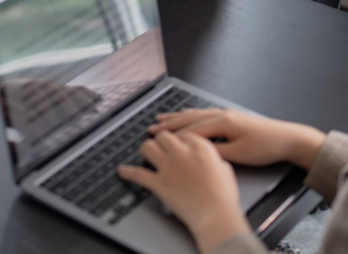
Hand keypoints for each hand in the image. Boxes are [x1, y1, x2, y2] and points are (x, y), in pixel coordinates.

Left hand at [117, 131, 250, 253]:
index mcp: (199, 147)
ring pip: (148, 147)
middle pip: (163, 136)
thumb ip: (212, 157)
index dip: (179, 140)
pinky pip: (137, 174)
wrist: (215, 214)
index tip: (177, 144)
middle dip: (161, 141)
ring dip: (146, 150)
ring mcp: (167, 167)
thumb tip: (206, 158)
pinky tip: (122, 171)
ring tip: (146, 154)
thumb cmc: (223, 195)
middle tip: (161, 148)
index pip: (183, 134)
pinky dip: (128, 172)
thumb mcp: (224, 168)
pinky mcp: (158, 183)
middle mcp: (181, 152)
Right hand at [149, 109, 326, 170]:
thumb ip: (216, 152)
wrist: (287, 138)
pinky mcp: (231, 118)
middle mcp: (222, 114)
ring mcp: (227, 114)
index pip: (191, 129)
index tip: (155, 137)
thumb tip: (197, 152)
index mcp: (223, 122)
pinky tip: (187, 117)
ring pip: (196, 114)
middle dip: (169, 123)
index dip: (172, 135)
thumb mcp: (239, 154)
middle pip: (189, 118)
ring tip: (162, 118)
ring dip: (178, 117)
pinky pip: (204, 114)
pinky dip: (191, 116)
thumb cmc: (266, 146)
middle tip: (151, 127)